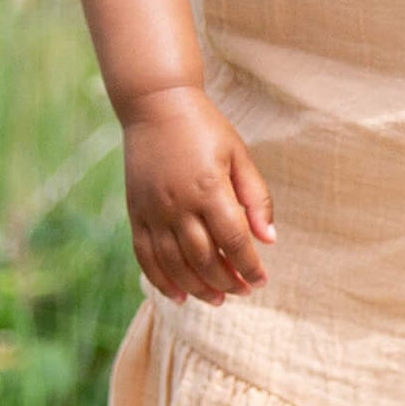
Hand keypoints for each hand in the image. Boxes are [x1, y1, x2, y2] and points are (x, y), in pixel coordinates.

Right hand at [121, 86, 275, 306]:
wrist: (157, 106)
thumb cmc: (206, 128)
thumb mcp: (239, 154)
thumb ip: (255, 197)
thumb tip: (269, 240)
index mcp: (209, 188)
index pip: (233, 240)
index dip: (249, 265)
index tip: (261, 281)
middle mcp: (178, 204)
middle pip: (204, 258)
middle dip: (226, 281)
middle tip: (242, 291)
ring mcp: (153, 211)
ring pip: (174, 265)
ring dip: (197, 288)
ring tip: (217, 299)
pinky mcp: (135, 213)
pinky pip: (145, 257)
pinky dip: (161, 281)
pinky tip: (179, 296)